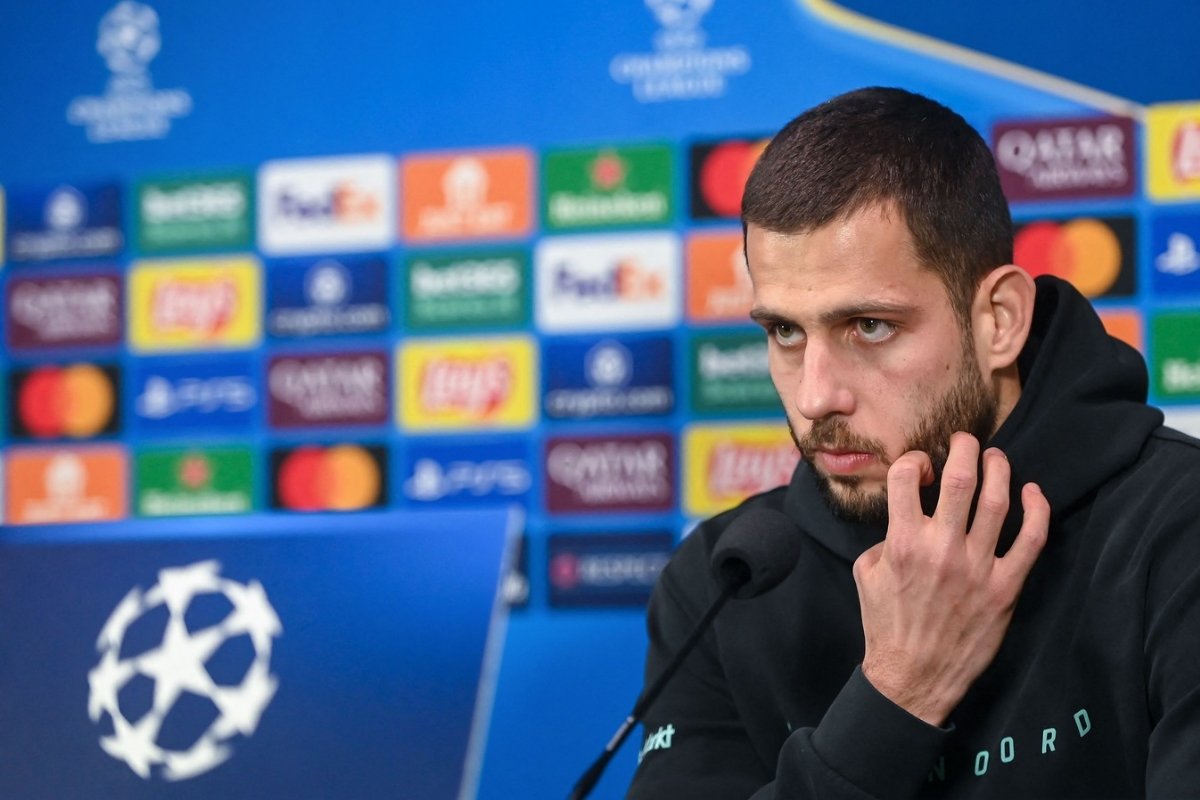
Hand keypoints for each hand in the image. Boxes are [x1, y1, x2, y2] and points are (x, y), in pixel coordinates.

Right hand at [852, 432, 1049, 726]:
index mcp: (901, 541)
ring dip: (999, 469)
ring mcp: (977, 567)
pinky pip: (1032, 539)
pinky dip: (1037, 509)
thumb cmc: (886, 624)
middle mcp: (940, 549)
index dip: (914, 460)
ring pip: (998, 500)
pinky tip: (1033, 492)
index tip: (920, 467)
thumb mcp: (865, 572)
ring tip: (996, 459)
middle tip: (965, 442)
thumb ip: (884, 536)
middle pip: (960, 478)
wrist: (913, 676)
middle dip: (964, 448)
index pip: (906, 476)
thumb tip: (907, 514)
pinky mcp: (1005, 587)